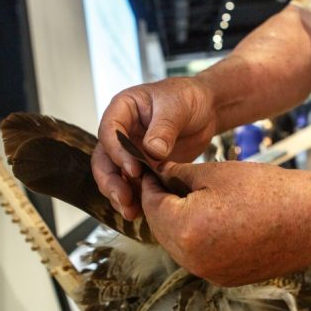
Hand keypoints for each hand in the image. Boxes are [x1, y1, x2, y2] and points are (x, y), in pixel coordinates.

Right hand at [92, 77, 217, 219]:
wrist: (206, 109)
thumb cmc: (188, 98)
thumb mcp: (177, 106)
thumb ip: (164, 127)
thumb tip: (152, 150)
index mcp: (123, 110)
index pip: (109, 132)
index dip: (117, 152)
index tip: (133, 169)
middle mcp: (122, 133)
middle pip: (104, 159)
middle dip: (111, 181)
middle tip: (124, 198)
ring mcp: (131, 151)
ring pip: (115, 176)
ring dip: (119, 195)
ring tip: (130, 212)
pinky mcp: (143, 167)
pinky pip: (133, 185)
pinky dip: (136, 199)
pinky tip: (142, 213)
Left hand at [141, 161, 310, 285]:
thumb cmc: (269, 190)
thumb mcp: (217, 173)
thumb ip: (179, 175)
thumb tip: (160, 175)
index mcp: (187, 231)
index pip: (151, 206)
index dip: (148, 185)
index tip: (150, 171)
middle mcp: (194, 261)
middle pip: (161, 230)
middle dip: (160, 205)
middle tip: (165, 182)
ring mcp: (211, 274)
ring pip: (179, 246)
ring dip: (177, 223)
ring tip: (188, 197)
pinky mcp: (228, 279)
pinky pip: (199, 258)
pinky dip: (197, 238)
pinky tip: (210, 218)